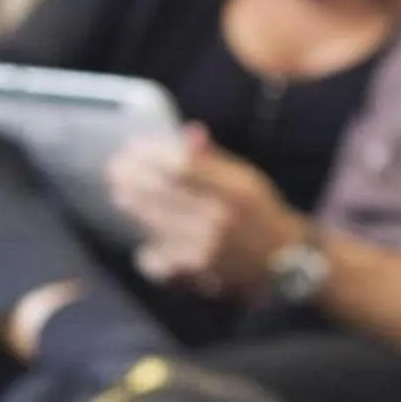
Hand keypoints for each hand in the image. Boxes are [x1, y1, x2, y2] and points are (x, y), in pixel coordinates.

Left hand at [106, 125, 297, 296]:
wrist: (286, 264)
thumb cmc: (262, 215)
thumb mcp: (247, 180)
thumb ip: (215, 160)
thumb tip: (189, 132)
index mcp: (236, 189)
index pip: (183, 166)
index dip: (152, 156)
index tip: (133, 148)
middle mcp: (222, 216)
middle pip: (164, 192)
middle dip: (134, 179)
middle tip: (114, 170)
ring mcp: (208, 244)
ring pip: (157, 222)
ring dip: (135, 208)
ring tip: (120, 195)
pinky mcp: (199, 269)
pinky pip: (161, 258)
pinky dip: (149, 253)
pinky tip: (144, 247)